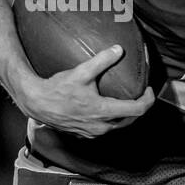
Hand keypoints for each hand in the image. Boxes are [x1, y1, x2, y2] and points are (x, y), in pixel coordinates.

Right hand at [16, 45, 154, 137]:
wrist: (36, 103)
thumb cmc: (57, 89)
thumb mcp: (80, 72)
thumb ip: (101, 60)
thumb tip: (118, 49)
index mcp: (104, 111)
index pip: (138, 110)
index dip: (148, 99)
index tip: (148, 89)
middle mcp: (101, 126)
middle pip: (131, 119)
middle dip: (139, 107)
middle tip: (140, 94)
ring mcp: (93, 133)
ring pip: (118, 126)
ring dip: (125, 115)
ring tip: (126, 100)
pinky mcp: (85, 135)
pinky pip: (105, 129)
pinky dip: (111, 120)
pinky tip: (108, 110)